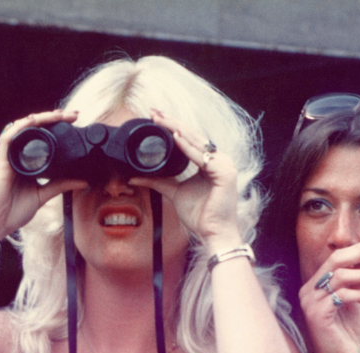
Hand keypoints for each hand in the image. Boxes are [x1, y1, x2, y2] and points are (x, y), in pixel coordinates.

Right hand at [0, 109, 87, 240]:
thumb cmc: (11, 212)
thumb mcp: (42, 195)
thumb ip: (61, 186)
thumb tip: (83, 181)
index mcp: (25, 161)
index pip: (41, 137)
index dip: (56, 127)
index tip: (74, 123)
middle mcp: (16, 155)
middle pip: (34, 129)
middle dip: (53, 118)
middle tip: (73, 115)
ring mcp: (7, 156)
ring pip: (23, 128)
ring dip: (41, 118)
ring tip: (59, 114)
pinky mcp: (0, 161)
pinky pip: (9, 138)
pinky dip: (21, 127)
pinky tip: (33, 121)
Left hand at [129, 109, 242, 249]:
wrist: (213, 232)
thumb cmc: (200, 214)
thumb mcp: (175, 192)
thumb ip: (158, 182)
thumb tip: (134, 176)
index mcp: (211, 161)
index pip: (190, 139)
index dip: (172, 127)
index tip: (155, 117)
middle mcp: (219, 159)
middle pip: (193, 136)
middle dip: (172, 122)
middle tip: (153, 111)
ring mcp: (224, 164)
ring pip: (197, 142)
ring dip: (177, 129)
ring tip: (161, 120)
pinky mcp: (225, 172)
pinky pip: (202, 157)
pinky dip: (188, 147)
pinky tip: (175, 137)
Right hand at [299, 242, 359, 352]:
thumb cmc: (348, 333)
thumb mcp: (357, 298)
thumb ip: (359, 277)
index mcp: (315, 285)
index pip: (335, 258)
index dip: (357, 249)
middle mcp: (308, 291)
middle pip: (334, 261)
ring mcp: (310, 303)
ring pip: (340, 277)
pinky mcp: (317, 315)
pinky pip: (342, 296)